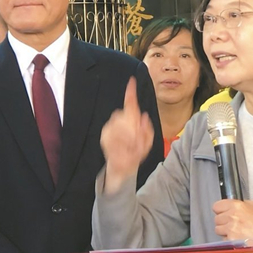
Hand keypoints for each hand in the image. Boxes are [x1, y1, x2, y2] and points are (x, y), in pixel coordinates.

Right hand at [100, 77, 153, 191]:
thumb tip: (143, 117)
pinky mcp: (105, 139)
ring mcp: (109, 130)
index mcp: (127, 121)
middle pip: (129, 117)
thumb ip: (147, 130)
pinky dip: (125, 147)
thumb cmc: (134, 154)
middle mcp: (116, 122)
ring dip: (133, 141)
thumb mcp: (146, 143)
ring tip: (135, 150)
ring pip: (123, 129)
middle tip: (142, 144)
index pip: (129, 105)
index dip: (130, 93)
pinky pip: (117, 139)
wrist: (123, 171)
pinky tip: (126, 153)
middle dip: (138, 131)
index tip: (132, 81)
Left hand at [213, 199, 252, 244]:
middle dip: (223, 221)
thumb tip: (229, 205)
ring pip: (218, 229)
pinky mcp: (230, 239)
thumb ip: (238, 204)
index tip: (222, 212)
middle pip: (216, 219)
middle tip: (231, 223)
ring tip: (235, 231)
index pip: (216, 206)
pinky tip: (237, 237)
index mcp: (236, 205)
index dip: (220, 210)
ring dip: (224, 231)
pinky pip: (223, 239)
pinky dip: (229, 239)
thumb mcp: (252, 206)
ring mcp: (230, 228)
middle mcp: (231, 216)